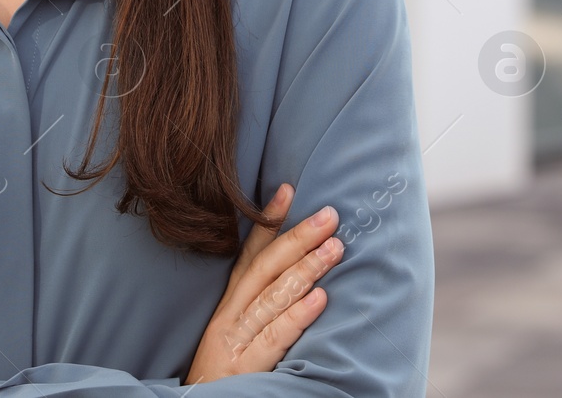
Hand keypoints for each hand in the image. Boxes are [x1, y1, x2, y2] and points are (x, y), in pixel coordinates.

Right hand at [184, 183, 343, 384]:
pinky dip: (298, 316)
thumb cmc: (226, 372)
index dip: (268, 221)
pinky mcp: (248, 367)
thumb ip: (262, 301)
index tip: (289, 190)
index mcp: (230, 304)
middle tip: (330, 215)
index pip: (250, 254)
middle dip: (298, 237)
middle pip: (266, 268)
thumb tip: (299, 268)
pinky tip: (321, 299)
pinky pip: (275, 336)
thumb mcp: (238, 330)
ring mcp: (238, 339)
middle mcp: (232, 315)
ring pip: (274, 296)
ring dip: (307, 269)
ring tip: (335, 248)